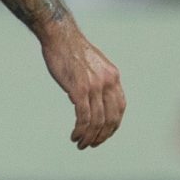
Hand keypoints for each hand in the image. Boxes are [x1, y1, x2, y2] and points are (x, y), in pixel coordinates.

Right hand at [41, 23, 124, 148]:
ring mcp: (94, 86)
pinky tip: (74, 135)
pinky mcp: (79, 89)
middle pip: (111, 118)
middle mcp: (108, 82)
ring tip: (80, 144)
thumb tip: (89, 98)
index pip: (120, 108)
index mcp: (113, 77)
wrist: (59, 35)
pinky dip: (80, 130)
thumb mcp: (92, 65)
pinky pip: (84, 117)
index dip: (113, 125)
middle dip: (102, 136)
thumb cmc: (71, 49)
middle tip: (91, 144)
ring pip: (97, 121)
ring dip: (89, 137)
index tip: (103, 134)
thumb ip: (96, 80)